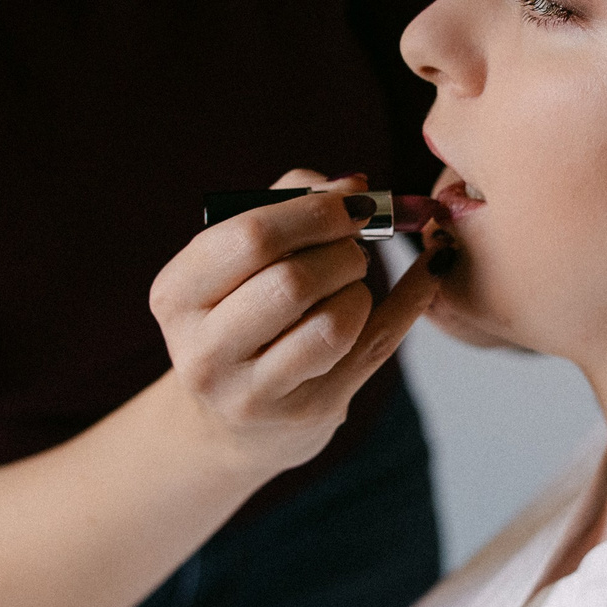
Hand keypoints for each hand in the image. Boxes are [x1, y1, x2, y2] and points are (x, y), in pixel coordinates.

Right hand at [149, 169, 439, 473]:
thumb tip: (355, 185)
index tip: (350, 202)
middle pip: (292, 281)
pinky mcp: (309, 414)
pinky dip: (413, 299)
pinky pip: (377, 346)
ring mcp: (255, 393)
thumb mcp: (237, 260)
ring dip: (361, 287)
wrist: (235, 421)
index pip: (249, 237)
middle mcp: (204, 352)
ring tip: (352, 282)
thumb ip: (286, 203)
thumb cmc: (241, 315)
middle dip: (341, 250)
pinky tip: (430, 270)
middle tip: (355, 243)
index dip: (313, 212)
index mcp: (176, 296)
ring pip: (333, 323)